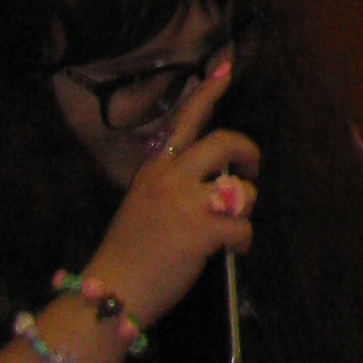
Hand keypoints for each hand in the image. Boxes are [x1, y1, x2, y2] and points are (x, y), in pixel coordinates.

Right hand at [92, 63, 260, 331]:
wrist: (110, 294)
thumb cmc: (126, 256)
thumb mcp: (141, 204)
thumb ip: (172, 185)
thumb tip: (215, 179)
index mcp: (154, 169)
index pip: (184, 121)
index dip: (207, 93)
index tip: (226, 68)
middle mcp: (170, 177)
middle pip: (225, 142)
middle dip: (249, 152)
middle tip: (252, 168)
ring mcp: (186, 202)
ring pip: (241, 190)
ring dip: (242, 212)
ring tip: (227, 231)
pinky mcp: (202, 231)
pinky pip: (243, 226)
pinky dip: (243, 241)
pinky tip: (230, 251)